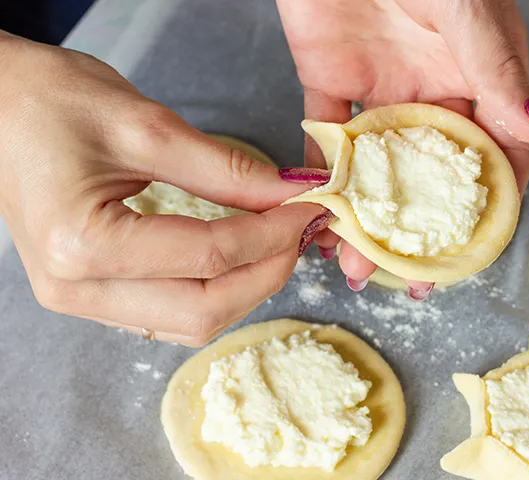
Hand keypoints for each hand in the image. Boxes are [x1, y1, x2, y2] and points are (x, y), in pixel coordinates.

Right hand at [0, 36, 332, 346]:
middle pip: (204, 310)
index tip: (311, 208)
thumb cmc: (49, 100)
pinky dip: (214, 292)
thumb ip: (226, 169)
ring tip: (278, 243)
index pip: (210, 256)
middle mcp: (75, 288)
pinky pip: (167, 316)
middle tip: (302, 230)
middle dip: (267, 272)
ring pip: (189, 323)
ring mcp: (77, 299)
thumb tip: (291, 194)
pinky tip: (239, 258)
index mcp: (82, 244)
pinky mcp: (87, 293)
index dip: (274, 234)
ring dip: (244, 288)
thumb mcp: (146, 125)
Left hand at [277, 0, 528, 298]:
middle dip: (422, 233)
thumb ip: (501, 73)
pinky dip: (321, 181)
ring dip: (367, 220)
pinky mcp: (331, 83)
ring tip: (354, 267)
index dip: (487, 212)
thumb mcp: (470, 13)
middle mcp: (436, 96)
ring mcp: (383, 93)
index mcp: (483, 82)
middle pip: (434, 179)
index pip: (497, 159)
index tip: (469, 256)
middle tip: (409, 280)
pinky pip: (327, 142)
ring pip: (380, 172)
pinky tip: (316, 221)